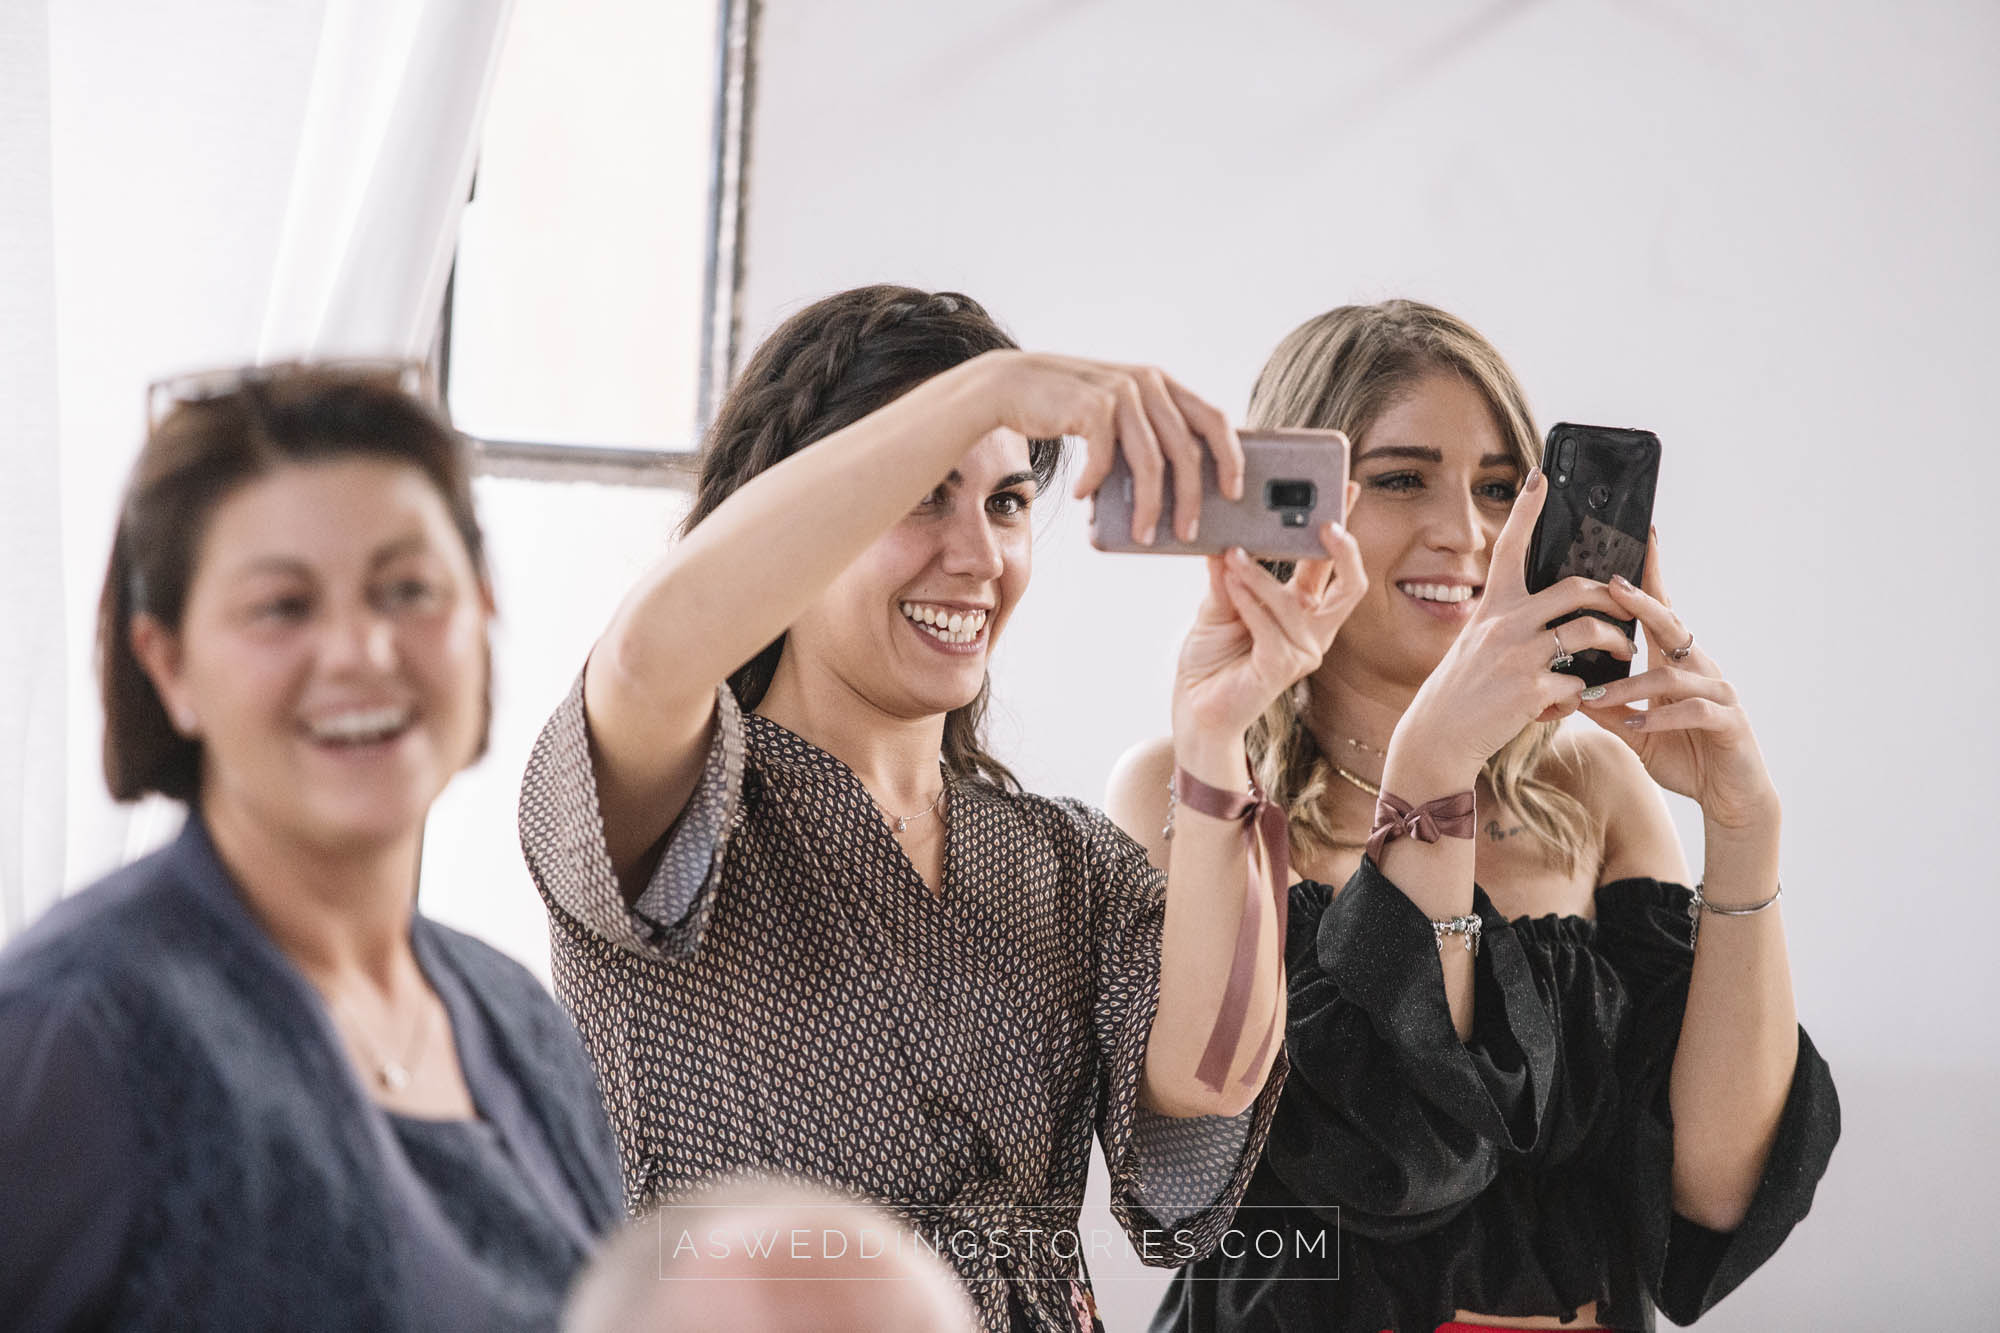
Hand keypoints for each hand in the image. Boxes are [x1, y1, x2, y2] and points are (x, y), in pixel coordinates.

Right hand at [971, 350, 1243, 544]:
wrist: (1011, 385)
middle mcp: (1148, 382)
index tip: (1234, 493)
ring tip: (1142, 535)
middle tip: (1187, 533)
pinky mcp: (1092, 406)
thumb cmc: (1068, 407)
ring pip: (1151, 463)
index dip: (1230, 458)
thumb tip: (1180, 487)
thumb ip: (1147, 431)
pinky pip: (1105, 459)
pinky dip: (1095, 484)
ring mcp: (1121, 392)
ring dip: (1149, 506)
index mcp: (1162, 383)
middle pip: (1186, 450)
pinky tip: (1082, 496)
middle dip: (1191, 498)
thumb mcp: (1118, 410)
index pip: (1214, 419)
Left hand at [1171, 516, 1366, 766]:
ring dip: (1261, 575)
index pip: (1330, 563)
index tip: (1345, 489)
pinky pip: (1269, 627)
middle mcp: (1312, 630)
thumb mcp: (1218, 604)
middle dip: (1343, 548)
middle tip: (1323, 520)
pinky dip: (1248, 600)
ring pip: (1295, 603)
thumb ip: (1228, 574)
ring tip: (1232, 553)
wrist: (1195, 707)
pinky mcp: (1281, 670)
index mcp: (1303, 609)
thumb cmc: (1211, 658)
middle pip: (1350, 585)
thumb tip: (1226, 534)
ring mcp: (1302, 652)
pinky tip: (1228, 583)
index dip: (1341, 526)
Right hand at [1395, 469, 1636, 780]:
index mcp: (1492, 608)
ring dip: (1616, 642)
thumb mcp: (1476, 645)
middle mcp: (1504, 624)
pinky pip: (1580, 684)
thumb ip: (1509, 624)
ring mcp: (1518, 656)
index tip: (1540, 477)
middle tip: (1628, 604)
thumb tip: (1554, 617)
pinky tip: (1574, 704)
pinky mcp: (1531, 691)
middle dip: (1613, 594)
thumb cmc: (1460, 691)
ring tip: (1623, 653)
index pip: (1509, 548)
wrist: (1437, 736)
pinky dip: (1585, 695)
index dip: (1525, 510)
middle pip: (1575, 588)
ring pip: (1590, 631)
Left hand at [1578, 530, 1779, 830]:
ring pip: (1672, 674)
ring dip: (1631, 685)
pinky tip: (1637, 724)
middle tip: (1613, 584)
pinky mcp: (1728, 721)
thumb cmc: (1683, 754)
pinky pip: (1693, 710)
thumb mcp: (1635, 729)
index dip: (1649, 577)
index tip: (1640, 538)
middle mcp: (1698, 668)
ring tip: (1597, 697)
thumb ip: (1608, 707)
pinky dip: (1661, 716)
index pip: (1660, 612)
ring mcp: (1717, 693)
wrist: (1729, 795)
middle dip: (1643, 603)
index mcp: (1674, 663)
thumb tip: (1568, 686)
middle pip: (1671, 625)